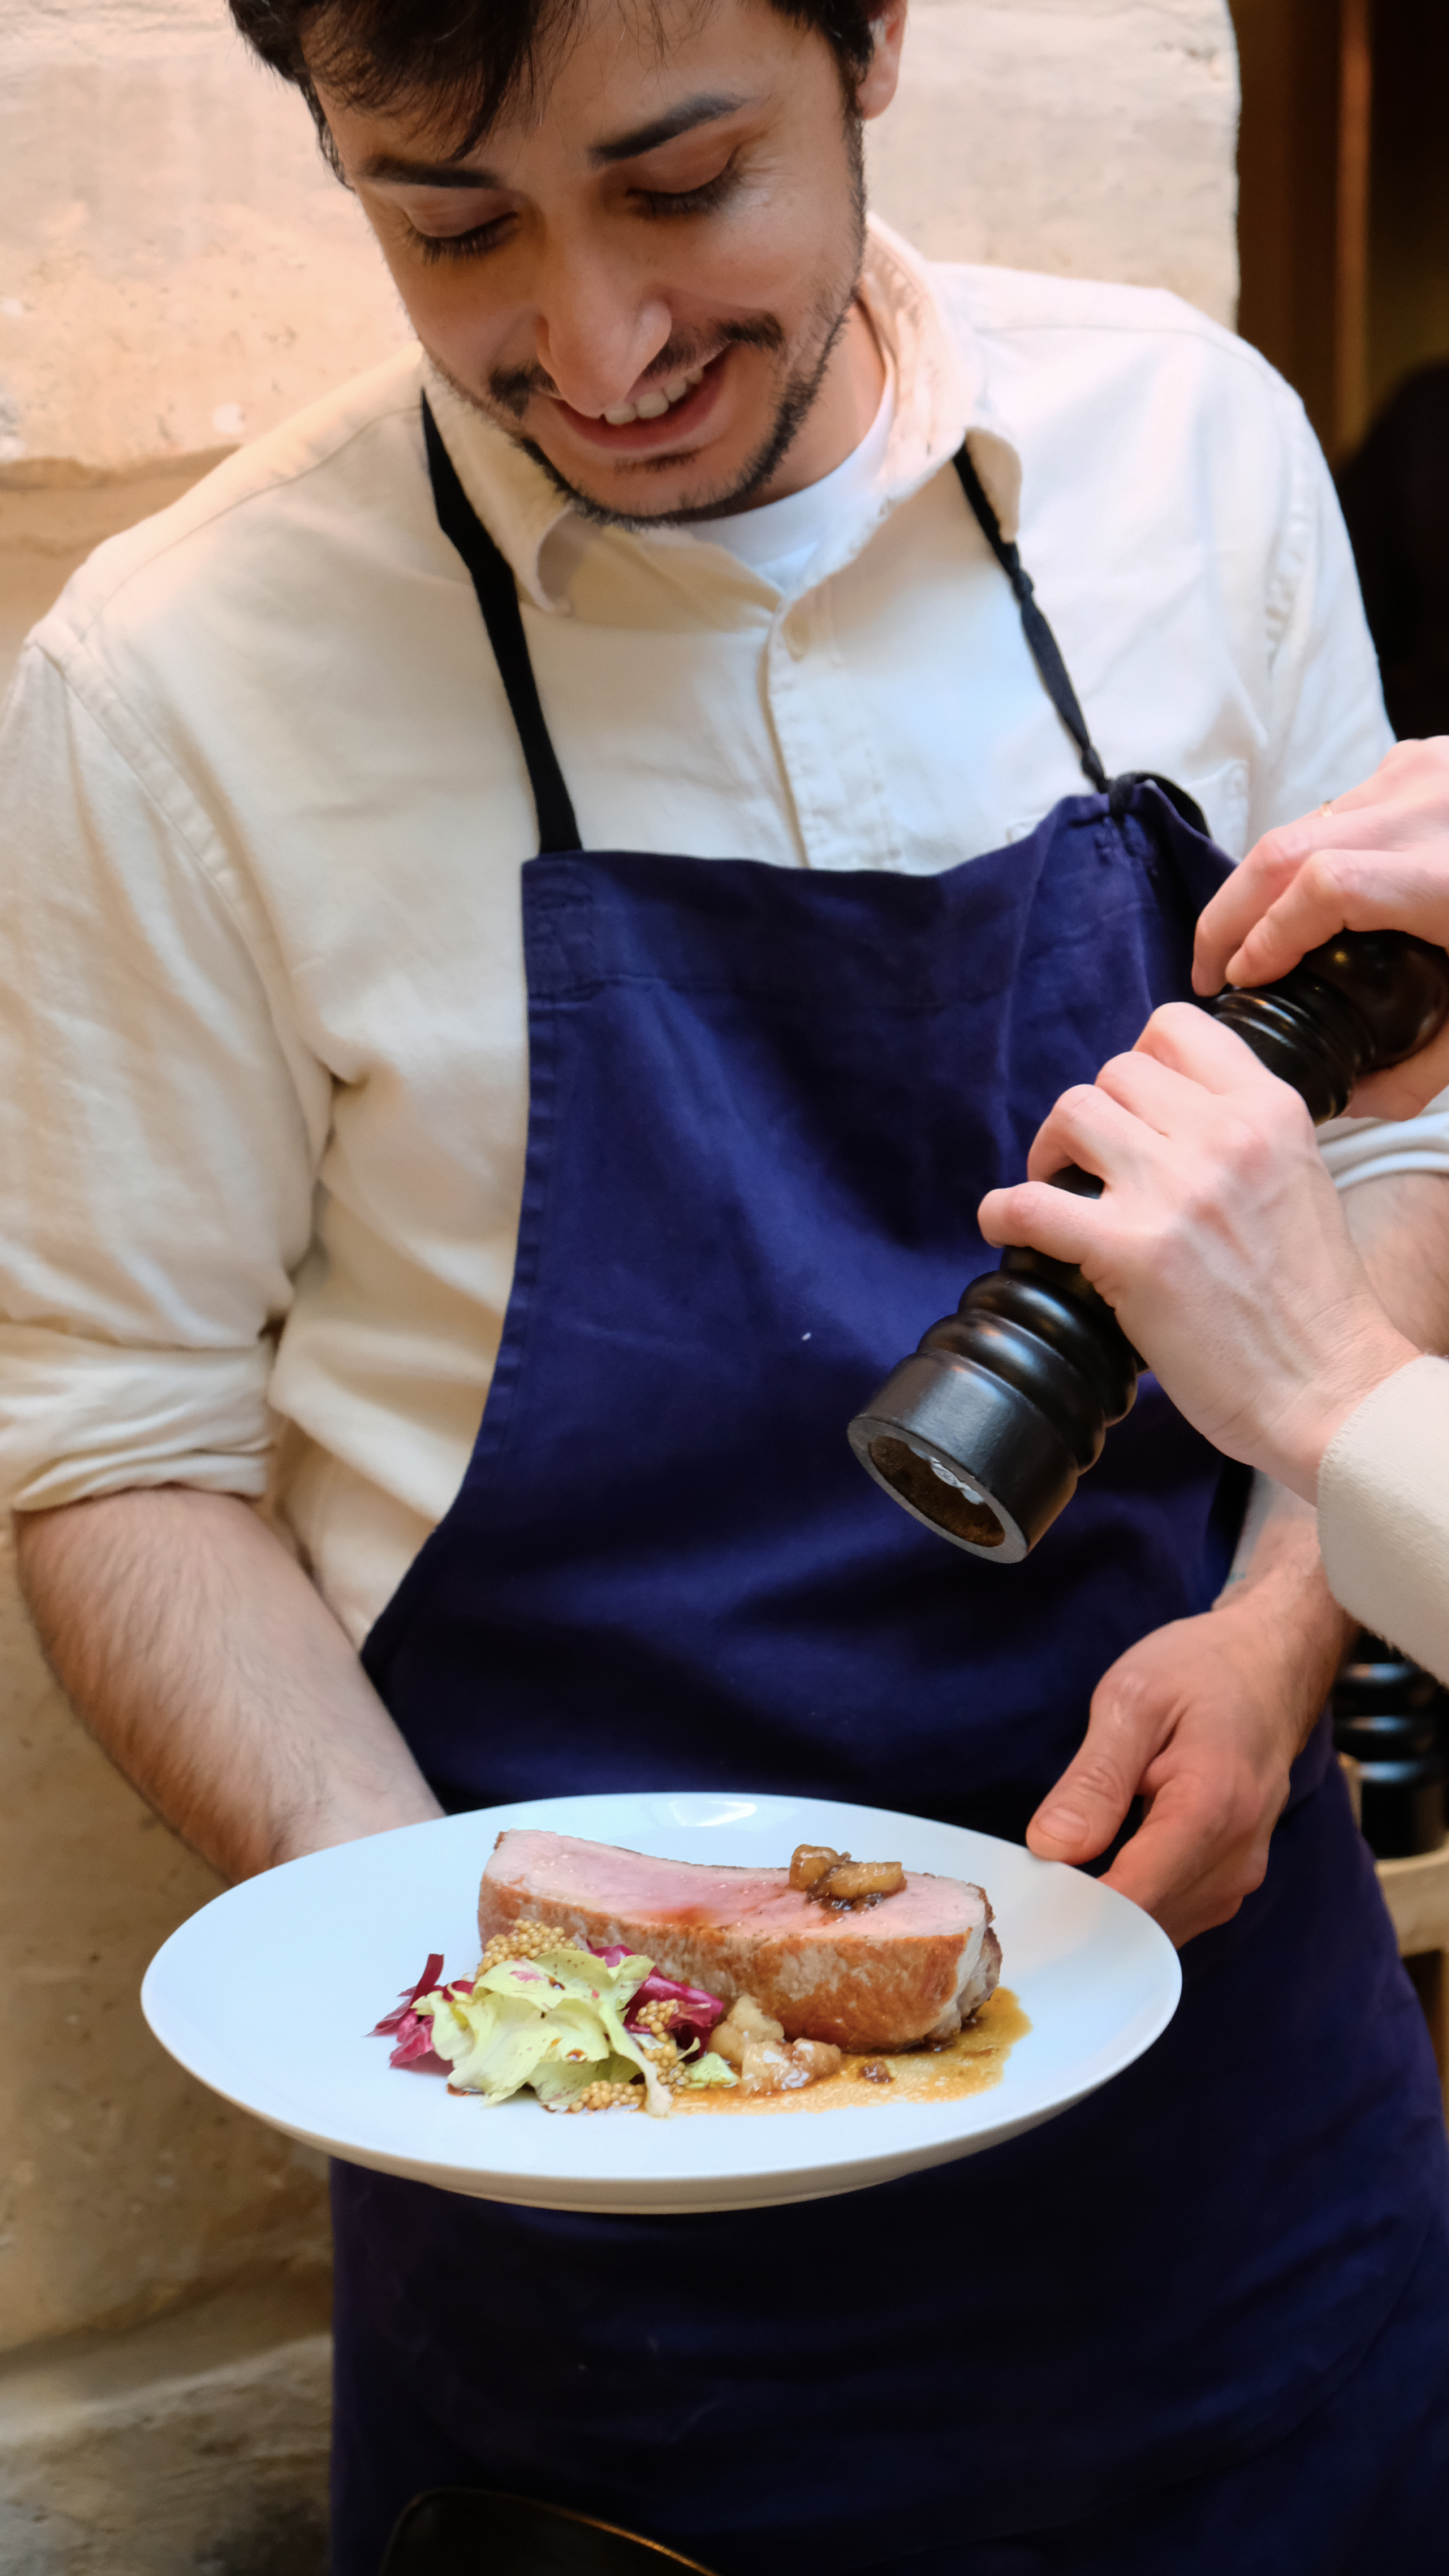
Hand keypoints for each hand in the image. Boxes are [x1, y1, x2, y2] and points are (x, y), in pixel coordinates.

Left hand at [977, 1004, 1418, 1499]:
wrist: (1327, 1384)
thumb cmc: (1312, 1299)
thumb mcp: (1298, 1176)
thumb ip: (1240, 1135)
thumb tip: (1165, 1118)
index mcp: (1268, 1111)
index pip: (1175, 1027)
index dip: (1139, 1061)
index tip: (1131, 1106)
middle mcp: (1221, 1136)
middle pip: (1114, 1072)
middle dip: (1093, 1116)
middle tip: (1089, 1164)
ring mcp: (1173, 1191)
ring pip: (1071, 1113)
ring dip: (1049, 1151)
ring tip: (1056, 1189)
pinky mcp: (1130, 1252)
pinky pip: (1028, 1203)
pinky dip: (1002, 1213)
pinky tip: (1003, 1227)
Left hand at [1027, 1554, 1345, 1945]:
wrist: (1269, 1665)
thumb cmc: (1199, 1670)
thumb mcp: (1131, 1699)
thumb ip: (1095, 1780)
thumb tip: (1051, 1849)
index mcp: (1211, 1808)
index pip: (1134, 1898)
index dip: (1073, 1914)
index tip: (1025, 1907)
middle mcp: (1236, 1856)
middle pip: (1146, 1924)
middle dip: (1082, 1920)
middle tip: (1025, 1896)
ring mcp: (1240, 1873)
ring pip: (1160, 1929)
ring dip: (1106, 1920)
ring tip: (1054, 1885)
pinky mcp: (1233, 1877)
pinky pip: (1176, 1916)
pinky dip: (1132, 1910)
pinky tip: (1093, 1880)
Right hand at [1192, 737, 1448, 1116]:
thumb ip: (1424, 1069)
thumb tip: (1351, 1100)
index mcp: (1447, 875)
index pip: (1319, 890)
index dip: (1263, 936)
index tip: (1237, 983)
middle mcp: (1427, 809)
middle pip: (1284, 850)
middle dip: (1228, 913)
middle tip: (1204, 969)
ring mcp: (1420, 773)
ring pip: (1302, 822)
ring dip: (1260, 882)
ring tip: (1244, 939)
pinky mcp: (1420, 758)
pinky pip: (1339, 805)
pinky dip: (1305, 850)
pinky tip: (1304, 895)